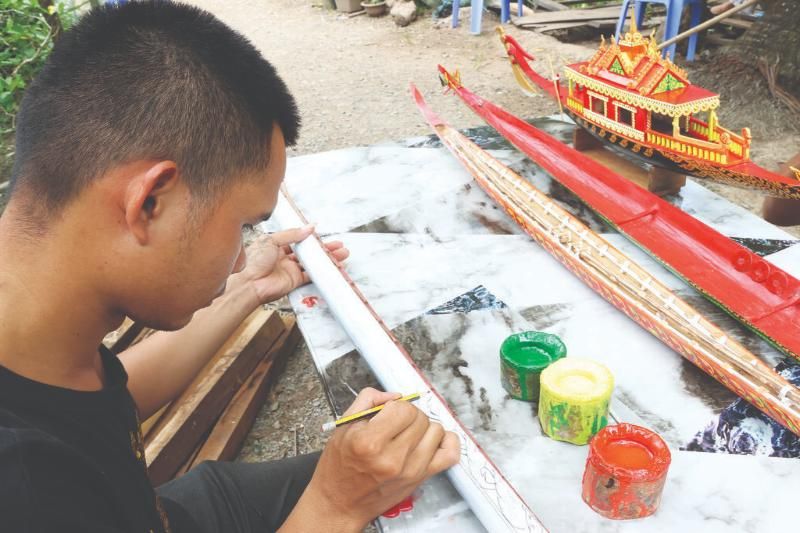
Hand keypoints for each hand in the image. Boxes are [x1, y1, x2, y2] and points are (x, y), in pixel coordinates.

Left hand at [234, 226, 349, 303]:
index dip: (310, 237)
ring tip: (340, 254)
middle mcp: (284, 257)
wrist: (249, 283)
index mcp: (276, 245)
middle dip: (323, 248)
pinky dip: (321, 271)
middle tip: (337, 245)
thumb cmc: (252, 262)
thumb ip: (292, 234)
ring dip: (325, 258)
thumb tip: (308, 227)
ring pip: (312, 262)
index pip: (298, 239)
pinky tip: (331, 266)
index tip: (321, 234)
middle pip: (308, 251)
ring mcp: (290, 269)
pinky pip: (311, 275)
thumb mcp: (271, 240)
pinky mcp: (294, 280)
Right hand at [283, 388, 460, 531]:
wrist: (340, 503)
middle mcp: (392, 458)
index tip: (386, 413)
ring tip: (408, 434)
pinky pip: (450, 454)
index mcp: (369, 442)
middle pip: (420, 418)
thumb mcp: (344, 426)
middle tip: (394, 424)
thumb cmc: (339, 466)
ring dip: (423, 427)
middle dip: (408, 415)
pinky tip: (431, 441)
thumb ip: (369, 400)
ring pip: (436, 431)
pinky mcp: (421, 479)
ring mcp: (410, 470)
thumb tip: (396, 395)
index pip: (402, 408)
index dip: (395, 406)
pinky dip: (447, 442)